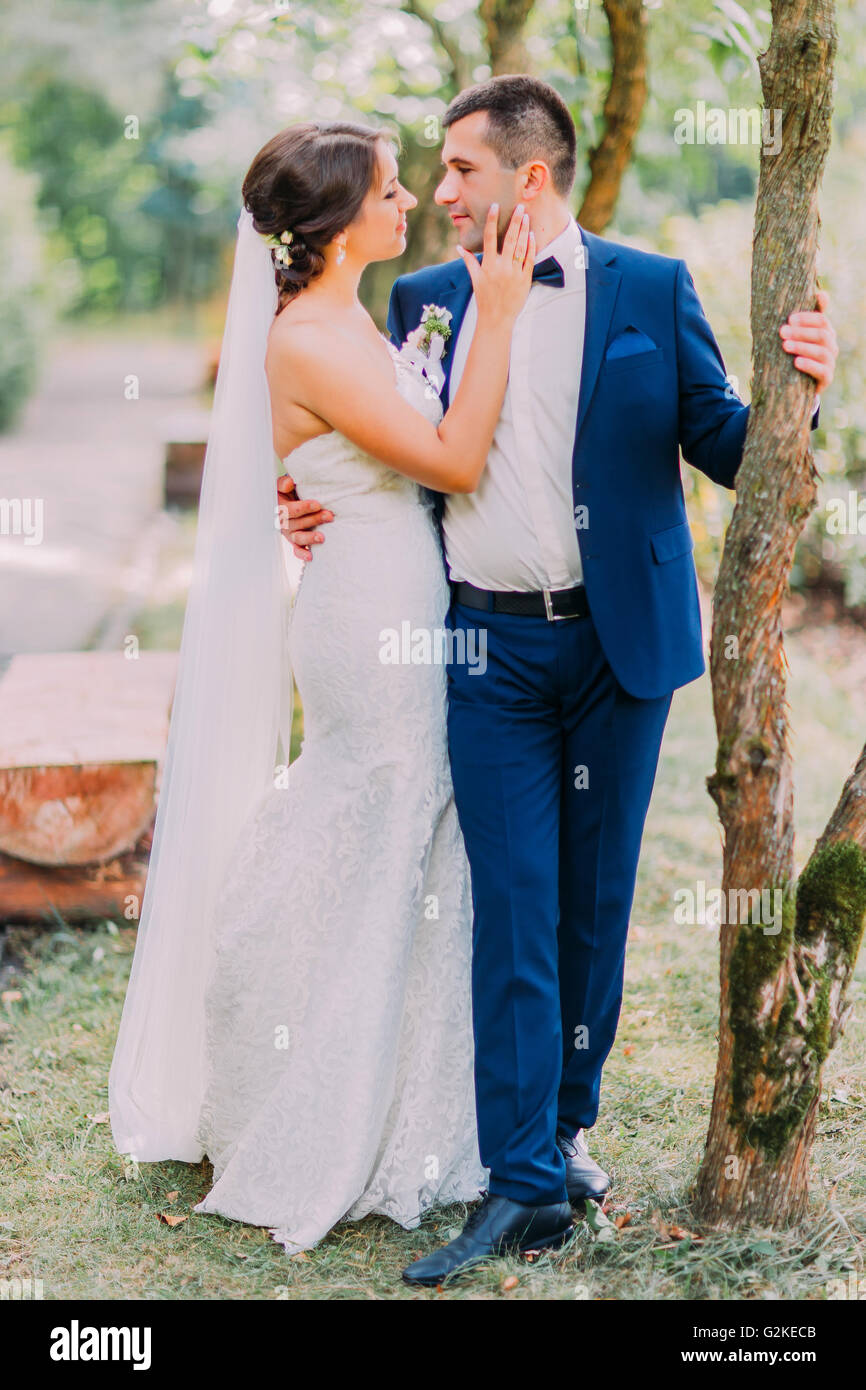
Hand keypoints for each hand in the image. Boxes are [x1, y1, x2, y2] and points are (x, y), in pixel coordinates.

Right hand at [276, 473, 332, 562]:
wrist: (290, 499)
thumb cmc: (290, 490)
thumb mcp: (284, 484)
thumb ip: (284, 483)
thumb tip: (289, 483)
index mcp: (279, 507)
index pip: (289, 509)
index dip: (303, 508)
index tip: (317, 504)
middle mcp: (283, 522)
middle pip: (296, 524)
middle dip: (314, 520)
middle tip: (329, 516)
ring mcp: (289, 533)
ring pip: (297, 537)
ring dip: (310, 538)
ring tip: (322, 538)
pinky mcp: (295, 541)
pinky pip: (296, 549)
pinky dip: (302, 554)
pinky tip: (310, 557)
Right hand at [458, 203, 534, 323]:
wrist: (497, 319)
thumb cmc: (484, 299)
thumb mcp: (475, 279)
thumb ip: (469, 261)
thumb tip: (459, 247)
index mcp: (488, 265)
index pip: (490, 238)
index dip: (492, 221)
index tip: (496, 206)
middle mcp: (502, 267)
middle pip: (510, 239)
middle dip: (515, 221)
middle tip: (520, 206)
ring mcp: (514, 273)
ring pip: (521, 247)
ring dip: (524, 230)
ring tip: (527, 216)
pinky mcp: (525, 280)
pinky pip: (529, 260)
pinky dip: (531, 247)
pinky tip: (531, 235)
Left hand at [779, 289, 836, 394]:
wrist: (794, 384)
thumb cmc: (793, 354)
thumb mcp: (793, 337)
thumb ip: (795, 320)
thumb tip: (802, 297)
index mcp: (825, 331)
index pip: (821, 319)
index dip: (807, 318)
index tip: (790, 318)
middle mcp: (831, 345)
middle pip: (821, 334)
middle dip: (801, 332)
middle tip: (782, 332)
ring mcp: (830, 362)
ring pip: (822, 351)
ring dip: (802, 347)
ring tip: (785, 345)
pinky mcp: (827, 378)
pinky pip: (822, 371)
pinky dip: (809, 365)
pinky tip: (796, 362)